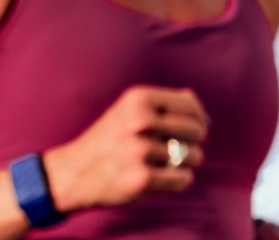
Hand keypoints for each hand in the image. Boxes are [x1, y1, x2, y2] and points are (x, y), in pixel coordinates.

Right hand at [45, 85, 208, 211]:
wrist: (76, 170)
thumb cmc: (111, 138)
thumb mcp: (130, 109)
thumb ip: (166, 105)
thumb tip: (202, 111)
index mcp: (139, 98)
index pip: (190, 106)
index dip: (198, 119)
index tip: (191, 129)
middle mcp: (140, 120)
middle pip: (196, 131)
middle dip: (191, 142)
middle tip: (173, 148)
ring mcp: (141, 149)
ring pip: (193, 156)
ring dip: (185, 163)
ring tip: (163, 163)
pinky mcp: (142, 178)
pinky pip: (183, 179)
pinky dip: (178, 180)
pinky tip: (161, 176)